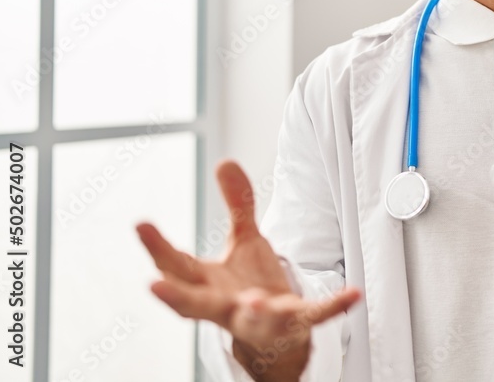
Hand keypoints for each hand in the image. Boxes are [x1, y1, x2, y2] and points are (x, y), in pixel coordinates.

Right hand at [136, 160, 359, 378]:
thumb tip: (225, 161)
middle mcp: (228, 306)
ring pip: (254, 318)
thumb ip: (237, 205)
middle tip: (154, 286)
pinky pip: (316, 316)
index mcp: (209, 284)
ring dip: (255, 310)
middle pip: (196, 305)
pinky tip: (353, 294)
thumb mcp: (244, 242)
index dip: (157, 246)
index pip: (176, 267)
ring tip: (256, 299)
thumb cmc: (250, 286)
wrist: (278, 332)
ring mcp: (262, 318)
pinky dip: (334, 306)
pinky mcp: (296, 323)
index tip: (140, 224)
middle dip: (176, 296)